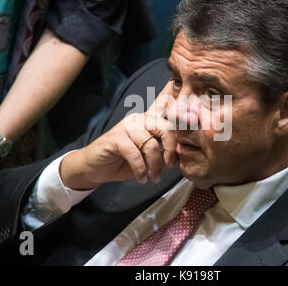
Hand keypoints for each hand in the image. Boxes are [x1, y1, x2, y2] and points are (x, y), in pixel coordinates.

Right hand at [60, 83, 177, 189]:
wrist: (94, 168)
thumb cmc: (123, 163)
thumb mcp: (148, 161)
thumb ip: (162, 156)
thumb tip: (178, 158)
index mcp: (149, 121)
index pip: (167, 110)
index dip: (180, 110)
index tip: (193, 120)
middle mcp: (139, 119)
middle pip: (165, 127)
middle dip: (171, 149)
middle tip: (169, 166)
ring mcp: (127, 126)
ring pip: (151, 144)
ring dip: (154, 166)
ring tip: (153, 178)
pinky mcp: (115, 137)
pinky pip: (135, 153)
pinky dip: (140, 169)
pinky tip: (141, 178)